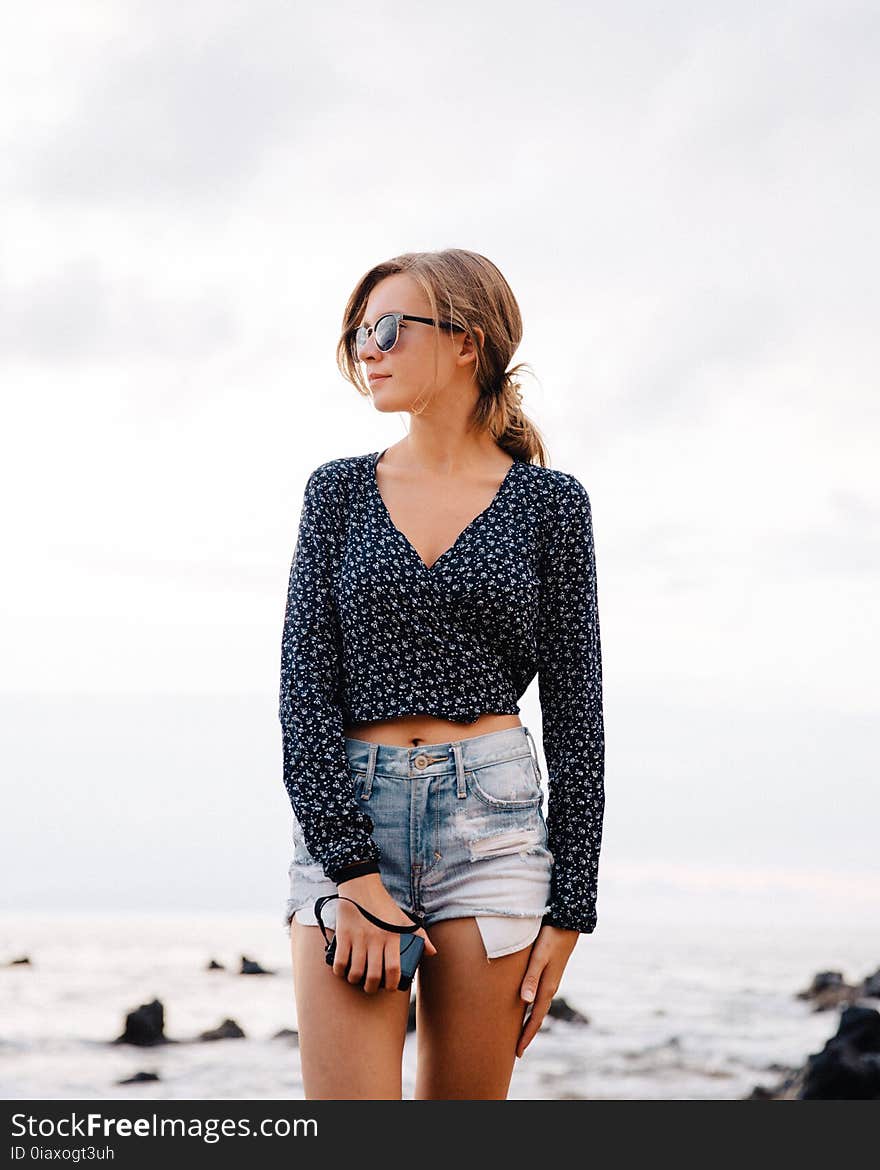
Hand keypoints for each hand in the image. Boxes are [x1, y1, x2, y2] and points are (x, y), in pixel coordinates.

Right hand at [331, 874, 437, 993]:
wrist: (361, 885)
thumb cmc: (384, 905)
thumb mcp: (403, 918)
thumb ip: (419, 936)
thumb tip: (432, 952)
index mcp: (393, 936)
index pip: (393, 969)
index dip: (390, 984)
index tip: (388, 987)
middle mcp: (376, 938)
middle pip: (373, 976)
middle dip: (371, 987)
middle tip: (370, 986)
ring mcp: (359, 937)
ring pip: (356, 972)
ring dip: (355, 980)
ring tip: (357, 978)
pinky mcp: (344, 934)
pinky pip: (340, 962)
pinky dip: (340, 971)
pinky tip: (343, 970)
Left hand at [516, 924, 578, 1057]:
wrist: (568, 922)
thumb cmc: (550, 937)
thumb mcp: (539, 956)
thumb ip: (531, 977)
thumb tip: (525, 1002)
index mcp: (547, 987)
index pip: (535, 1018)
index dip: (526, 1035)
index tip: (517, 1052)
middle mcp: (550, 987)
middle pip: (537, 1016)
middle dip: (527, 1033)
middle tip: (516, 1050)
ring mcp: (550, 980)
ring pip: (538, 1007)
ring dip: (530, 1021)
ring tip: (519, 1032)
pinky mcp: (549, 971)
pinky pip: (539, 996)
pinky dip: (532, 1007)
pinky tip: (526, 1005)